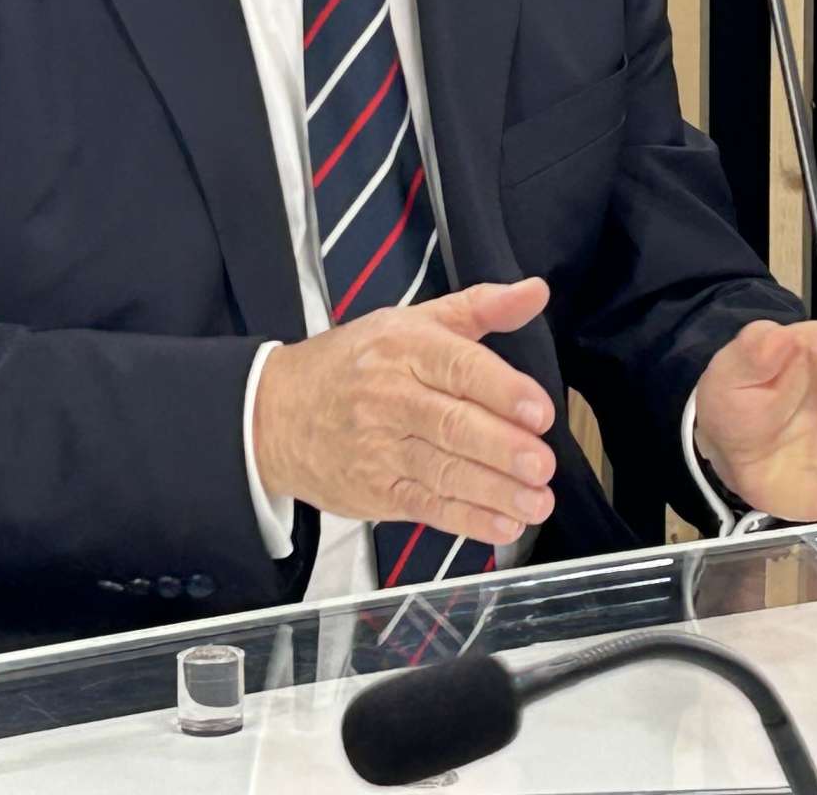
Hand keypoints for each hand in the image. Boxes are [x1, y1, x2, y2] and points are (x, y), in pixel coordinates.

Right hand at [252, 278, 558, 548]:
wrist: (273, 413)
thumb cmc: (356, 362)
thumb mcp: (413, 321)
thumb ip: (480, 307)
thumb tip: (536, 291)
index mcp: (405, 347)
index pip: (459, 367)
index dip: (502, 391)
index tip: (540, 411)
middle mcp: (390, 397)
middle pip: (451, 424)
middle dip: (501, 448)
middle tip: (543, 465)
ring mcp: (378, 448)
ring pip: (442, 471)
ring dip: (494, 491)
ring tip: (536, 502)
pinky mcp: (373, 491)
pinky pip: (424, 506)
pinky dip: (465, 520)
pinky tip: (502, 525)